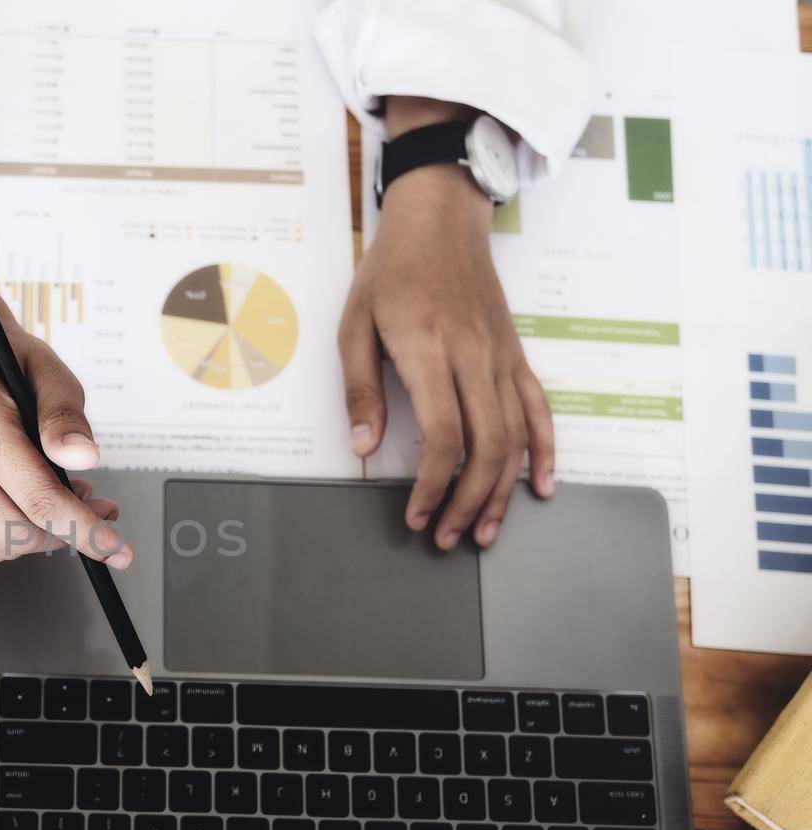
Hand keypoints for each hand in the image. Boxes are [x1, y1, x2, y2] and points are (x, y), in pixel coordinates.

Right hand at [0, 311, 128, 566]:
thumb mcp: (47, 372)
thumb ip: (67, 417)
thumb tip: (85, 458)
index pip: (36, 495)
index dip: (83, 529)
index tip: (118, 552)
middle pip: (13, 531)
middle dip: (61, 530)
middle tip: (88, 504)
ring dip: (32, 536)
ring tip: (48, 498)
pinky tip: (12, 511)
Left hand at [340, 104, 553, 549]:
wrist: (440, 220)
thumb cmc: (390, 273)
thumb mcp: (354, 325)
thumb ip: (361, 389)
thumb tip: (364, 446)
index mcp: (430, 351)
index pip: (444, 434)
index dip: (434, 484)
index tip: (417, 516)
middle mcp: (474, 358)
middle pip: (487, 445)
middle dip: (470, 501)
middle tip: (450, 538)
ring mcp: (501, 357)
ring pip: (516, 435)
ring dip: (503, 490)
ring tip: (486, 530)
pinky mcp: (515, 355)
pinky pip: (539, 408)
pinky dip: (546, 450)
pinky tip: (541, 485)